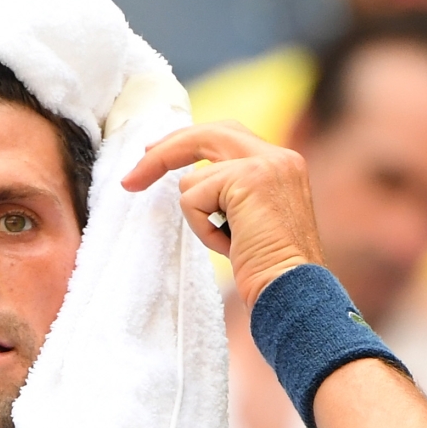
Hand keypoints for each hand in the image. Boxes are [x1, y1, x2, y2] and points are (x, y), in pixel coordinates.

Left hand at [122, 121, 324, 309]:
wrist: (295, 293)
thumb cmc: (270, 271)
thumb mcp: (251, 222)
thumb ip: (230, 194)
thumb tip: (188, 181)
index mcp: (282, 165)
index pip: (227, 135)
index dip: (187, 142)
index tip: (153, 153)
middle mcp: (279, 157)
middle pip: (205, 134)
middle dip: (163, 153)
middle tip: (131, 179)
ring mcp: (266, 164)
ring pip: (193, 179)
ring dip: (199, 219)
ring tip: (229, 244)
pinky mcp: (247, 179)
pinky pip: (192, 197)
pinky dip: (201, 228)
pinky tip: (229, 246)